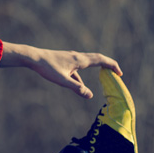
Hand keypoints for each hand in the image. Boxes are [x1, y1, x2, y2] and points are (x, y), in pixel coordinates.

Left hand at [0, 42, 122, 98]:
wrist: (33, 58)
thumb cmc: (47, 68)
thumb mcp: (62, 80)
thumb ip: (76, 88)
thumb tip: (90, 96)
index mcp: (80, 60)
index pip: (101, 60)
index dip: (112, 66)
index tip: (120, 73)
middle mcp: (77, 56)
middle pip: (97, 58)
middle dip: (108, 65)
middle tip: (117, 72)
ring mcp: (71, 58)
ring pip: (88, 61)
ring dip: (97, 67)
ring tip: (103, 75)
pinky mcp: (65, 61)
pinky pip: (78, 67)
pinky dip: (83, 74)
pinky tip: (78, 84)